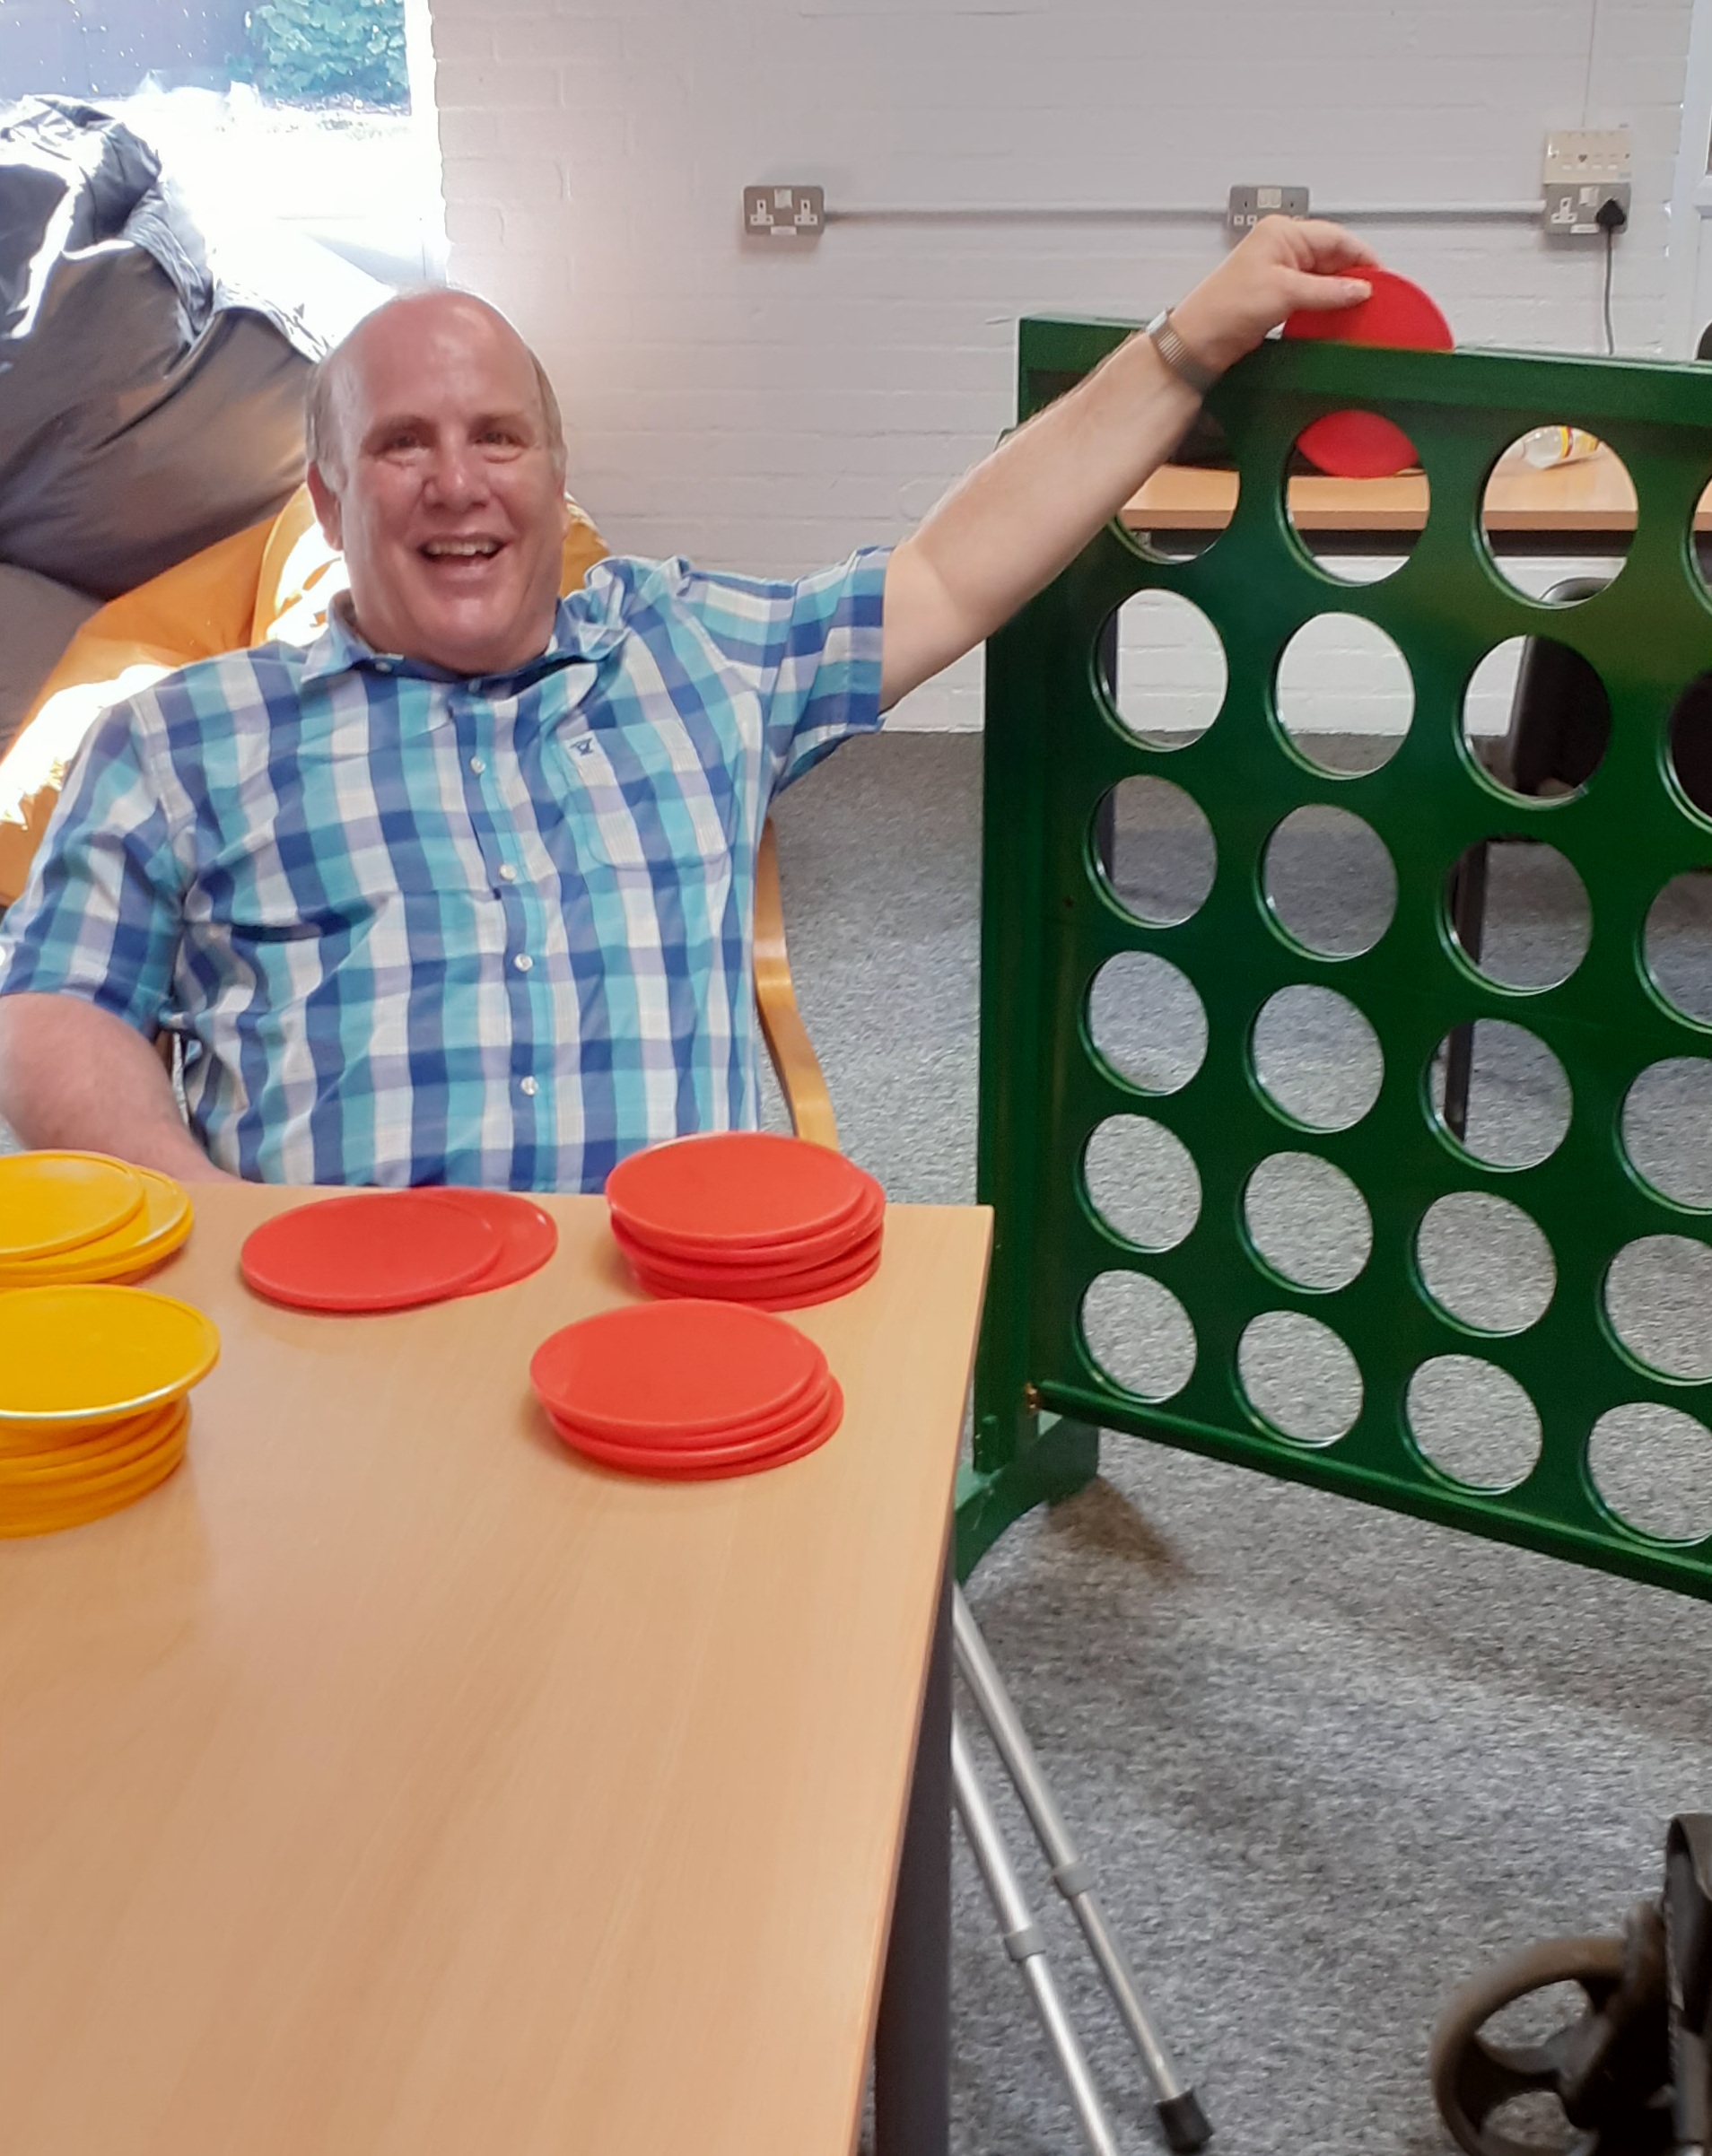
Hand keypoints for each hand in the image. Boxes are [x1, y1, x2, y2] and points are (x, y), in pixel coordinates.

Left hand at [1169, 215, 1377, 375]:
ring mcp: (1278, 271)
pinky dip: (1325, 304)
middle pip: (1331, 256)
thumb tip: (1360, 289)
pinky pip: (1311, 295)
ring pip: (1323, 277)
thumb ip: (1327, 291)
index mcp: (1281, 233)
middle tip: (1372, 296)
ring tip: (1357, 307)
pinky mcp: (1275, 295)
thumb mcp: (1284, 292)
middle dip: (1352, 275)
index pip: (1336, 237)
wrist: (1198, 343)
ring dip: (1339, 292)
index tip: (1381, 278)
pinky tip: (1335, 315)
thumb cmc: (1224, 308)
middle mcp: (1280, 247)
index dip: (1361, 257)